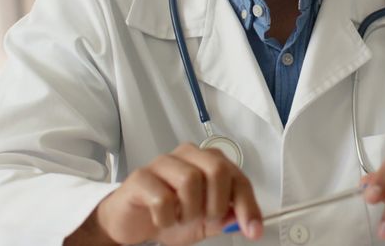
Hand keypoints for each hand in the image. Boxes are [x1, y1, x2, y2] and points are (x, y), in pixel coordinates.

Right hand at [89, 143, 262, 244]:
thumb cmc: (169, 214)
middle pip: (217, 169)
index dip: (248, 205)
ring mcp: (162, 163)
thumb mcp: (205, 221)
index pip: (237, 177)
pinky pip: (162, 198)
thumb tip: (245, 219)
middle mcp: (187, 155)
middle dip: (216, 204)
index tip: (252, 230)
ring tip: (179, 218)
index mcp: (208, 161)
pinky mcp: (141, 177)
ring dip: (189, 211)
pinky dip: (166, 218)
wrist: (132, 222)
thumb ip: (226, 216)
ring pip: (190, 180)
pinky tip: (161, 218)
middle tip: (205, 219)